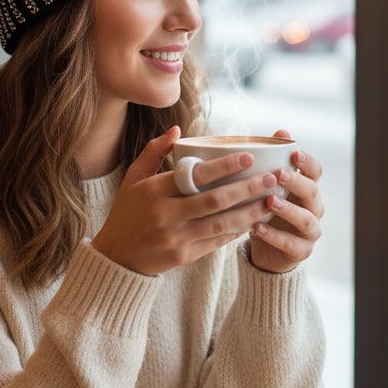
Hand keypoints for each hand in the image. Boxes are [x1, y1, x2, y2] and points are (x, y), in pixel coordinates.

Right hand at [91, 126, 275, 275]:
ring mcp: (176, 237)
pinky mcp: (183, 257)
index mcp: (155, 190)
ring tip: (271, 201)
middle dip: (247, 188)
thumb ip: (154, 152)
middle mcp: (166, 214)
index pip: (196, 176)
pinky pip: (216, 242)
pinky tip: (253, 221)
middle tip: (271, 177)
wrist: (116, 257)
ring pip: (221, 223)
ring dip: (249, 212)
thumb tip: (177, 130)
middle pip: (215, 200)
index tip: (249, 156)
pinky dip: (236, 231)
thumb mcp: (133, 178)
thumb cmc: (127, 212)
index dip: (225, 166)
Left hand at [247, 129, 323, 273]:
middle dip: (297, 182)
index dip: (308, 162)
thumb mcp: (267, 185)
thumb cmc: (267, 208)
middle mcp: (313, 208)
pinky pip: (291, 244)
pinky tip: (257, 227)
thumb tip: (282, 130)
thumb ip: (274, 160)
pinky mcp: (301, 251)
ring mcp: (310, 231)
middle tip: (279, 174)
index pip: (316, 171)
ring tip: (269, 201)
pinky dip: (274, 236)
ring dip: (288, 209)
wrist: (266, 248)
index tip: (294, 153)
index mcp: (307, 188)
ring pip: (305, 219)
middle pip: (313, 192)